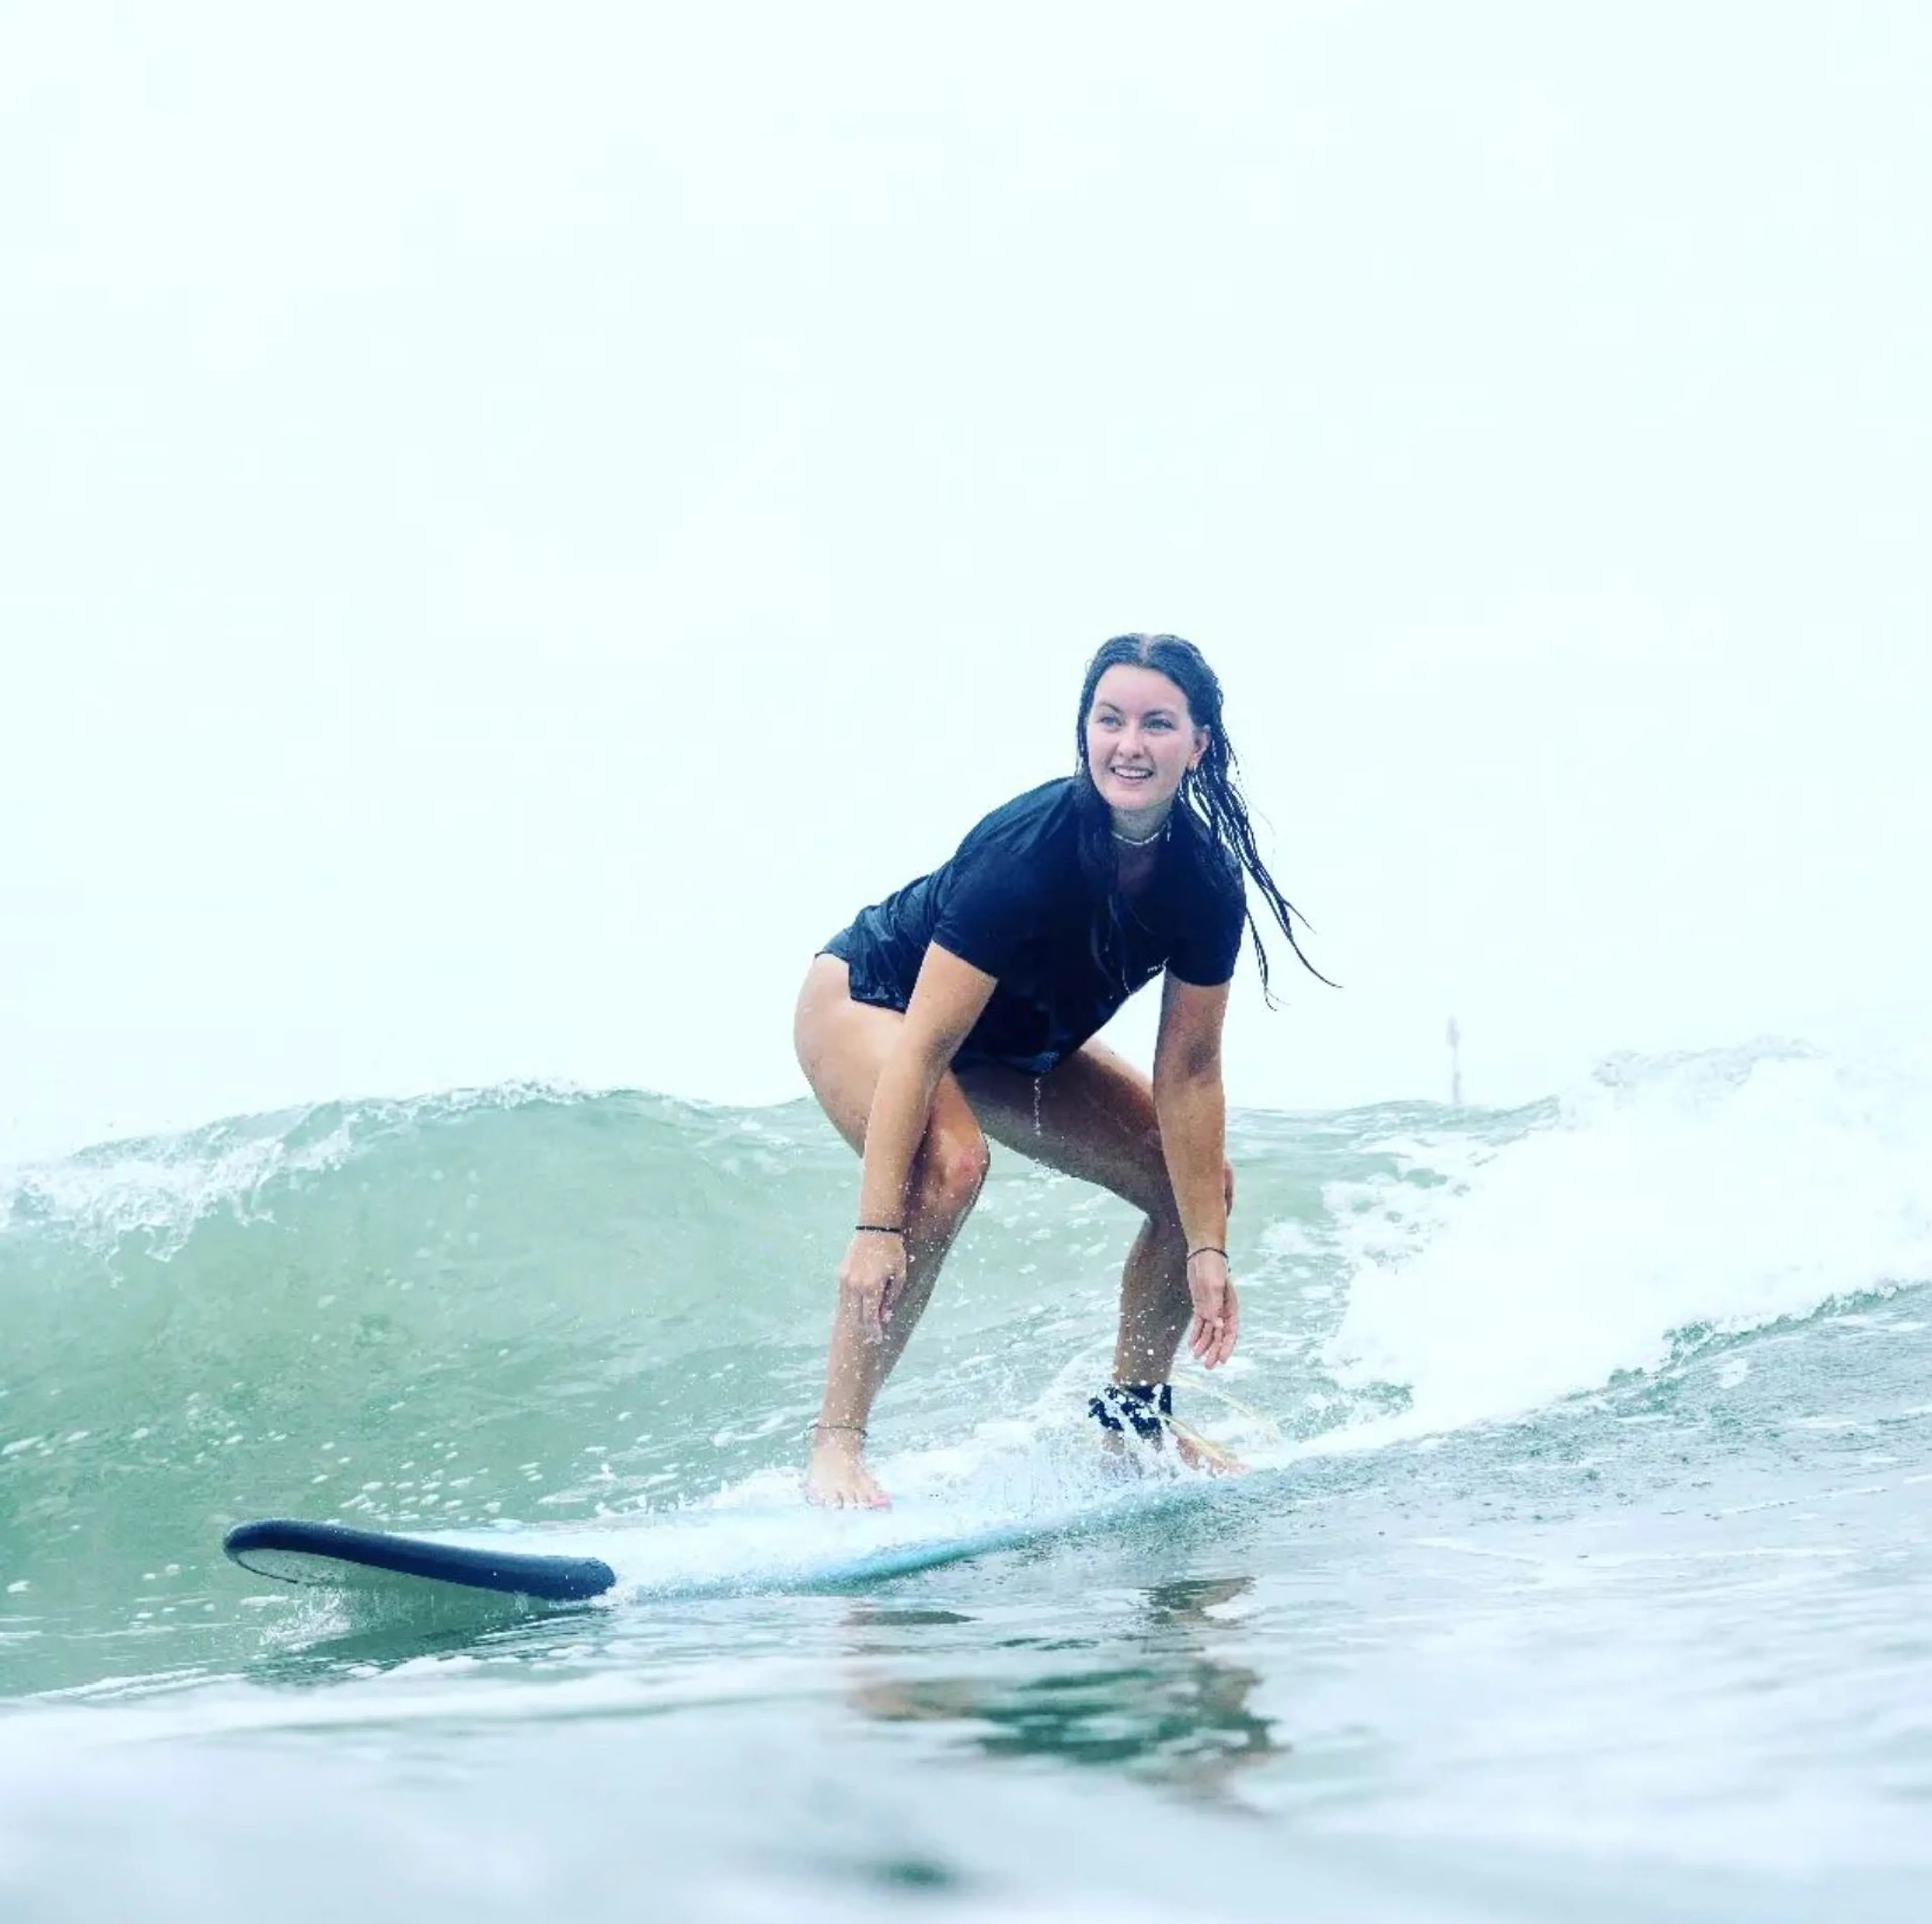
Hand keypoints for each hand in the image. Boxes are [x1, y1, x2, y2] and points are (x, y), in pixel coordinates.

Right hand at [838, 1232, 906, 1342]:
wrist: (875, 1228)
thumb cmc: (892, 1251)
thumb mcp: (899, 1275)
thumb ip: (891, 1297)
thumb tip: (884, 1315)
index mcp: (871, 1287)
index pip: (870, 1317)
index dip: (874, 1331)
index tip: (878, 1339)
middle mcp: (855, 1285)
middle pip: (857, 1315)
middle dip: (865, 1327)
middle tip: (871, 1336)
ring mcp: (845, 1279)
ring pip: (848, 1306)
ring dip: (857, 1316)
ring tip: (865, 1324)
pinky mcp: (841, 1273)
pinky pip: (845, 1295)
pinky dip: (852, 1304)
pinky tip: (859, 1307)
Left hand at [1186, 1250, 1238, 1367]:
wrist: (1202, 1254)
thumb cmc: (1212, 1267)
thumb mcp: (1214, 1286)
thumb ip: (1215, 1306)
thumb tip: (1218, 1326)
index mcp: (1231, 1307)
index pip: (1231, 1331)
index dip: (1227, 1346)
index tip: (1223, 1359)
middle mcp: (1223, 1310)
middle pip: (1219, 1335)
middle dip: (1214, 1350)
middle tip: (1208, 1365)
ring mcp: (1212, 1309)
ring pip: (1209, 1332)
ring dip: (1204, 1345)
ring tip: (1197, 1358)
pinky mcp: (1201, 1305)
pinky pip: (1199, 1324)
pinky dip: (1196, 1335)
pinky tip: (1192, 1345)